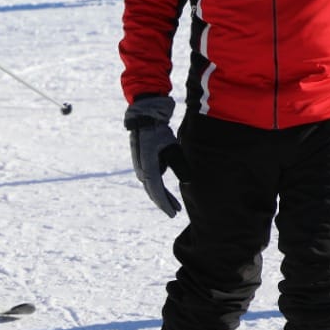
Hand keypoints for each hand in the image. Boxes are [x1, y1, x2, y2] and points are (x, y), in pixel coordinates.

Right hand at [125, 95, 188, 217]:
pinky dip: (159, 186)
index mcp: (147, 167)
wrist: (144, 116)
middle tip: (176, 212)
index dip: (165, 204)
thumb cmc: (159, 131)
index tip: (173, 214)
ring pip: (152, 185)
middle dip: (164, 202)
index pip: (156, 191)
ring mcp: (140, 165)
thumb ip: (179, 165)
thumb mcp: (172, 147)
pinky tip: (166, 189)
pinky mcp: (143, 161)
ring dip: (162, 195)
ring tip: (175, 204)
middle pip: (153, 191)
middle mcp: (141, 169)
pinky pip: (151, 178)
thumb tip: (188, 183)